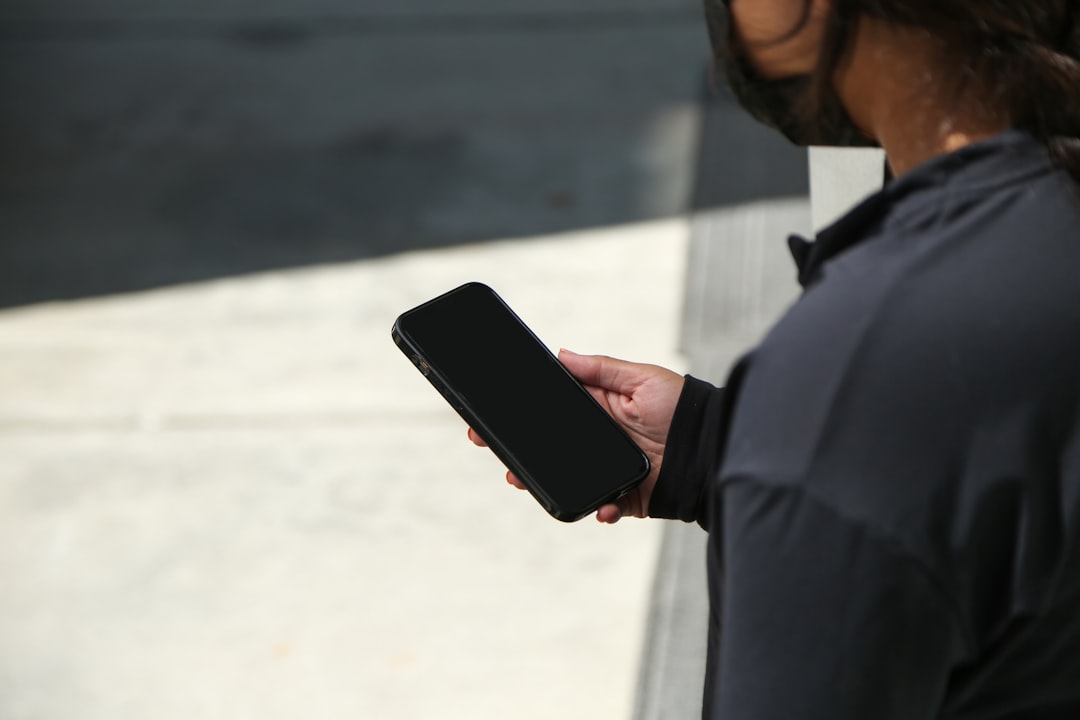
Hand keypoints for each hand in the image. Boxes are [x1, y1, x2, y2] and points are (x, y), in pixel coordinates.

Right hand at [468, 349, 683, 523]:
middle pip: (548, 443)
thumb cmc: (683, 407)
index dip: (523, 409)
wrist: (713, 448)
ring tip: (519, 479)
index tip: (493, 409)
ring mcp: (607, 468)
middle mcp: (599, 438)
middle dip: (516, 447)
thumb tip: (561, 354)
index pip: (553, 407)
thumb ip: (601, 369)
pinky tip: (600, 505)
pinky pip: (600, 505)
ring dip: (540, 480)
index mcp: (600, 406)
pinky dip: (597, 508)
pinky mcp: (623, 496)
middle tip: (486, 442)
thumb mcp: (641, 378)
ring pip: (563, 477)